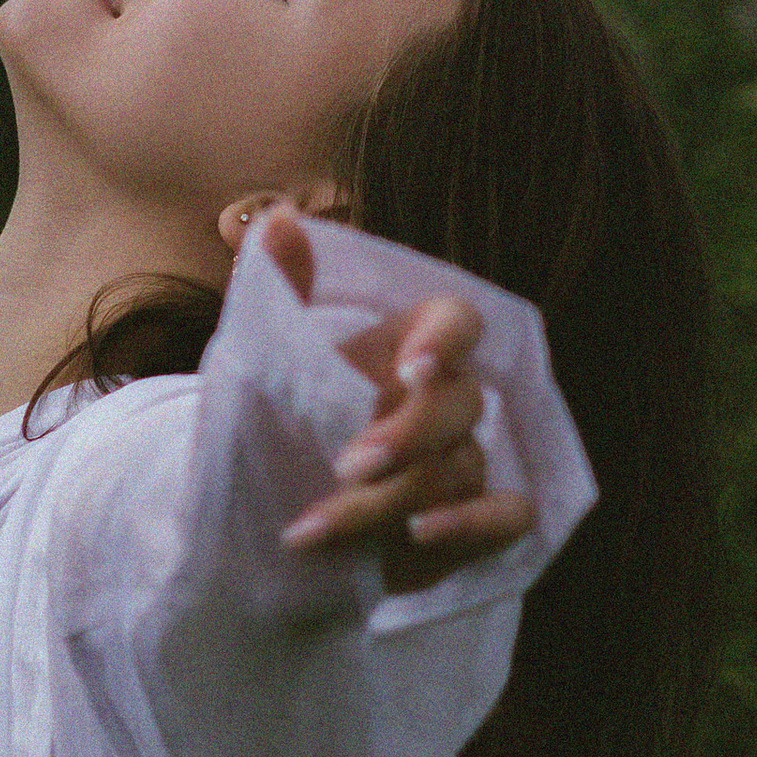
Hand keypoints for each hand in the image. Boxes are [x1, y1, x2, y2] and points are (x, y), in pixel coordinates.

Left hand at [263, 208, 538, 582]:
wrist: (249, 520)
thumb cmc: (262, 434)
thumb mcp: (257, 368)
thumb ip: (278, 295)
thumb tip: (281, 218)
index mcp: (400, 351)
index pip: (457, 321)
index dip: (447, 338)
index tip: (412, 366)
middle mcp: (438, 404)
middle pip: (463, 402)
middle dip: (408, 436)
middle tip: (344, 466)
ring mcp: (459, 464)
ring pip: (462, 470)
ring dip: (390, 501)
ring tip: (312, 529)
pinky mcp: (468, 524)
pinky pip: (507, 516)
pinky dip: (472, 525)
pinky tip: (415, 538)